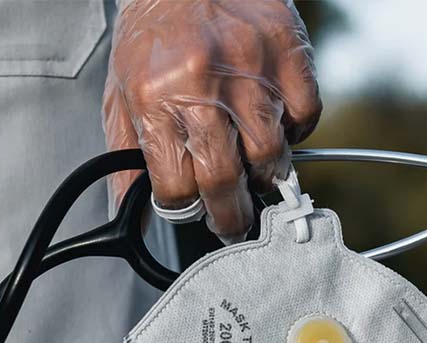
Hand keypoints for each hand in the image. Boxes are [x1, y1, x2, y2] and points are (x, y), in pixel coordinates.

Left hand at [102, 0, 321, 242]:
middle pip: (225, 179)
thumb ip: (125, 157)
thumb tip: (131, 213)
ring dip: (264, 176)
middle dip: (230, 216)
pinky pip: (305, 116)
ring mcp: (250, 68)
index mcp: (154, 99)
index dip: (185, 209)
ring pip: (270, 154)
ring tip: (255, 173)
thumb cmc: (153, 36)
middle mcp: (203, 86)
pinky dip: (295, 133)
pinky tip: (276, 126)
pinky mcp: (287, 52)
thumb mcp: (121, 94)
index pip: (176, 187)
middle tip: (232, 223)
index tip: (194, 211)